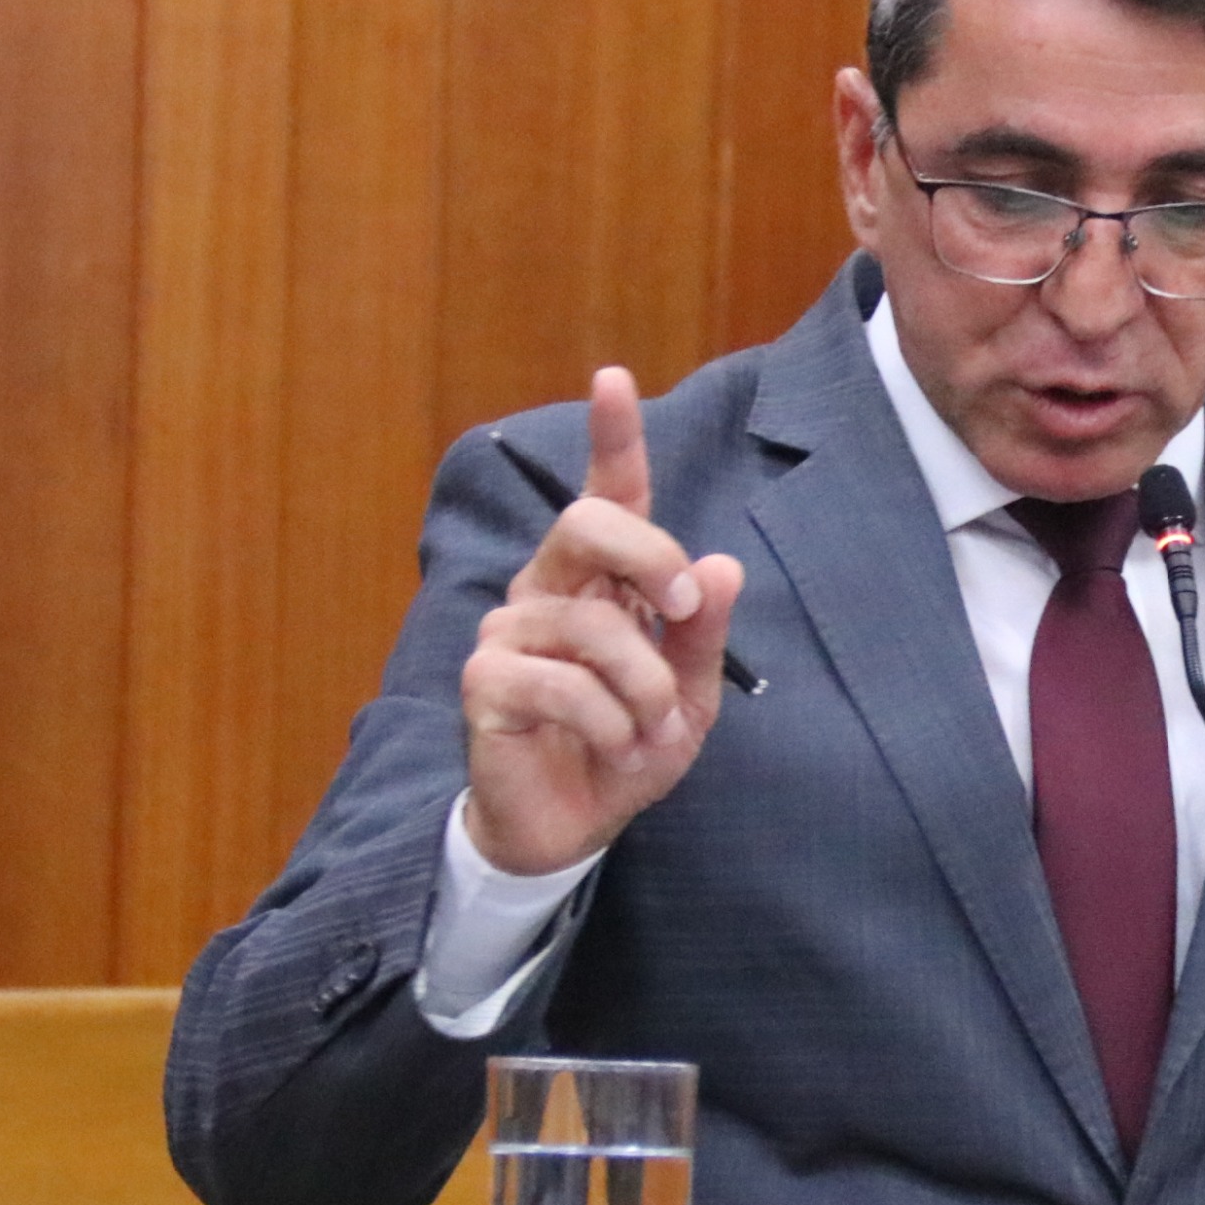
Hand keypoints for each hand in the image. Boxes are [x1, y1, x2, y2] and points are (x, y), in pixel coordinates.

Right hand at [457, 368, 744, 875]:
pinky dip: (607, 724)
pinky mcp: (485, 681)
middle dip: (652, 558)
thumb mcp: (690, 697)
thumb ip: (703, 634)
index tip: (614, 378)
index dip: (612, 436)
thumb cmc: (628, 747)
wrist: (574, 825)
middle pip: (588, 522)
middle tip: (685, 614)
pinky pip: (561, 685)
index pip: (605, 495)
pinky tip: (612, 748)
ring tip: (649, 732)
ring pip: (593, 626)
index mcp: (598, 580)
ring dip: (644, 690)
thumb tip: (720, 566)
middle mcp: (546, 588)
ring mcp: (508, 630)